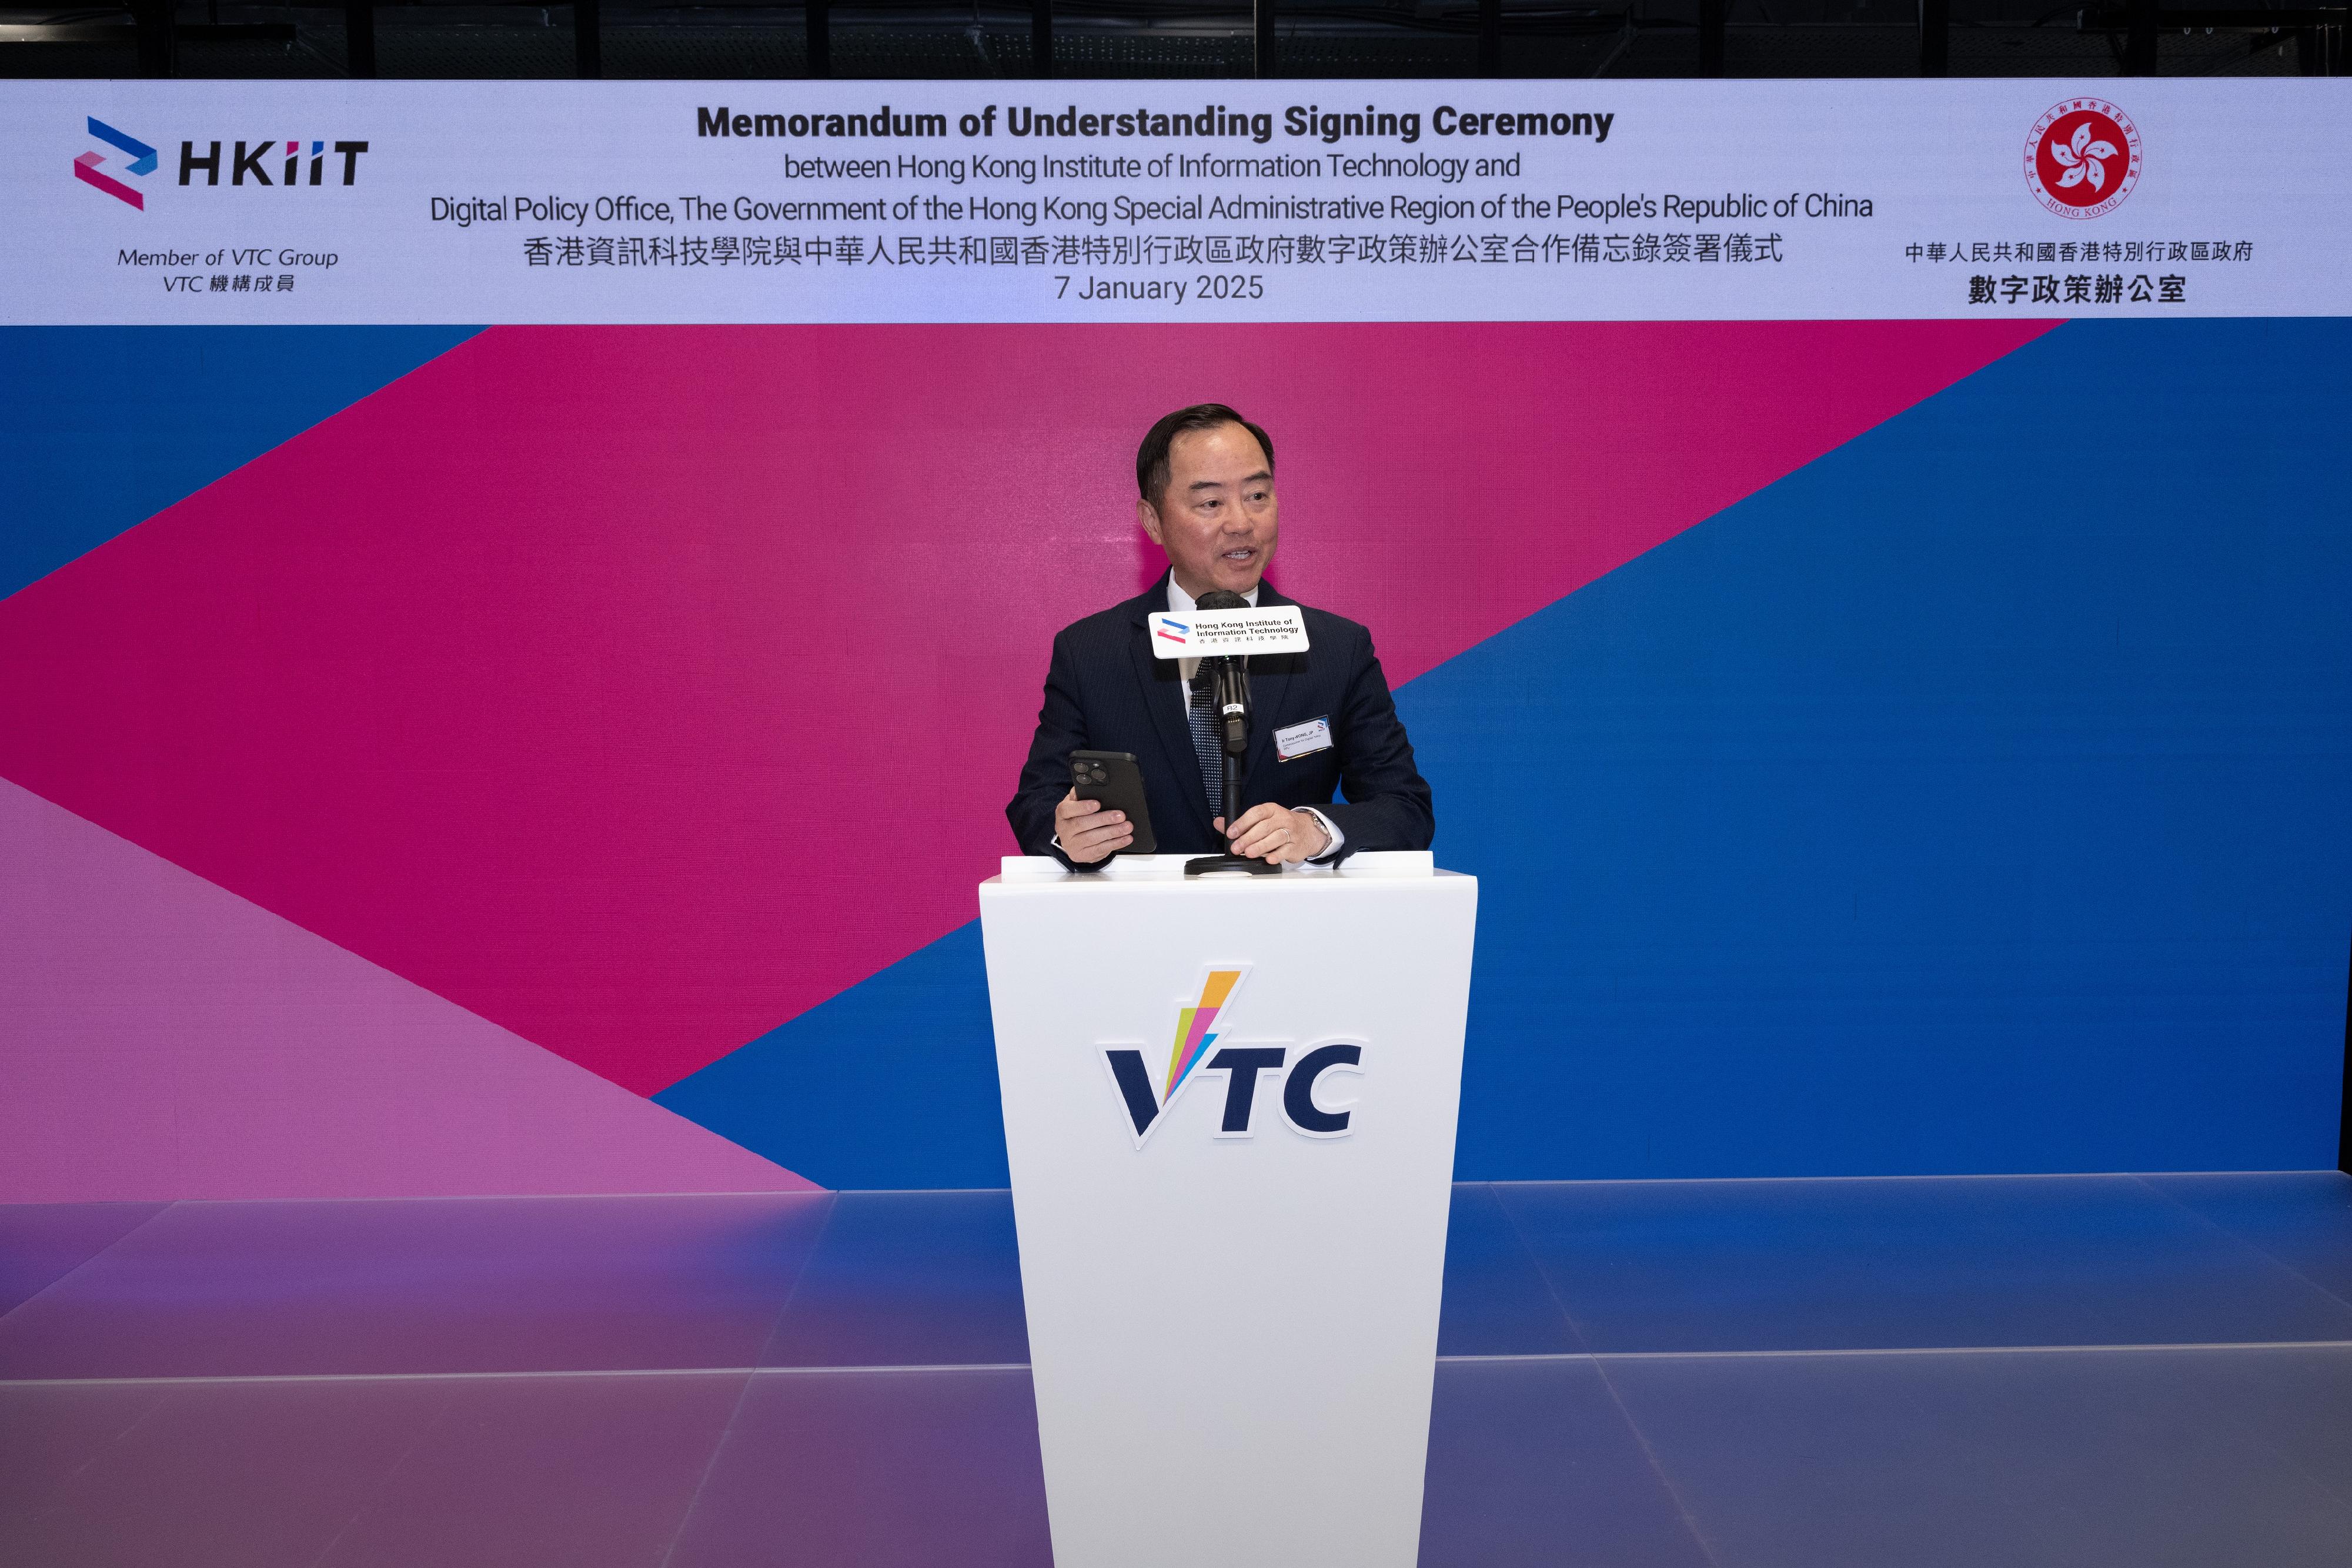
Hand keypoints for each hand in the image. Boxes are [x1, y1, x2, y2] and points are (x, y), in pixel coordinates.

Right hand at [1055, 789, 1132, 864]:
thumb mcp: (1076, 803)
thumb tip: (1091, 787)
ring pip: (1093, 839)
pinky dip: (1115, 844)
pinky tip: (1125, 839)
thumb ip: (1081, 795)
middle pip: (1083, 824)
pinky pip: (1099, 850)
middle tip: (1120, 816)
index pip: (1068, 809)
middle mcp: (1064, 830)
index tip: (1097, 804)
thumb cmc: (1078, 816)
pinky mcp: (1081, 855)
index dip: (1083, 807)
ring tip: (1126, 827)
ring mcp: (1071, 845)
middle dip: (1104, 819)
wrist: (1073, 838)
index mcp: (1062, 814)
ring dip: (1112, 832)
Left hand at [1216, 804, 1330, 865]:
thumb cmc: (1281, 825)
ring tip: (1248, 853)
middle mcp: (1282, 819)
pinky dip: (1276, 855)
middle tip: (1236, 848)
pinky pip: (1286, 850)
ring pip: (1275, 838)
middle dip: (1248, 838)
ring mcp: (1290, 832)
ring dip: (1260, 846)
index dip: (1242, 823)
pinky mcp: (1295, 846)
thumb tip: (1219, 823)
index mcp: (1271, 810)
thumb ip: (1240, 823)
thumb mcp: (1262, 820)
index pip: (1256, 813)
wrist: (1308, 831)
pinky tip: (1268, 859)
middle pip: (1264, 827)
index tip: (1231, 832)